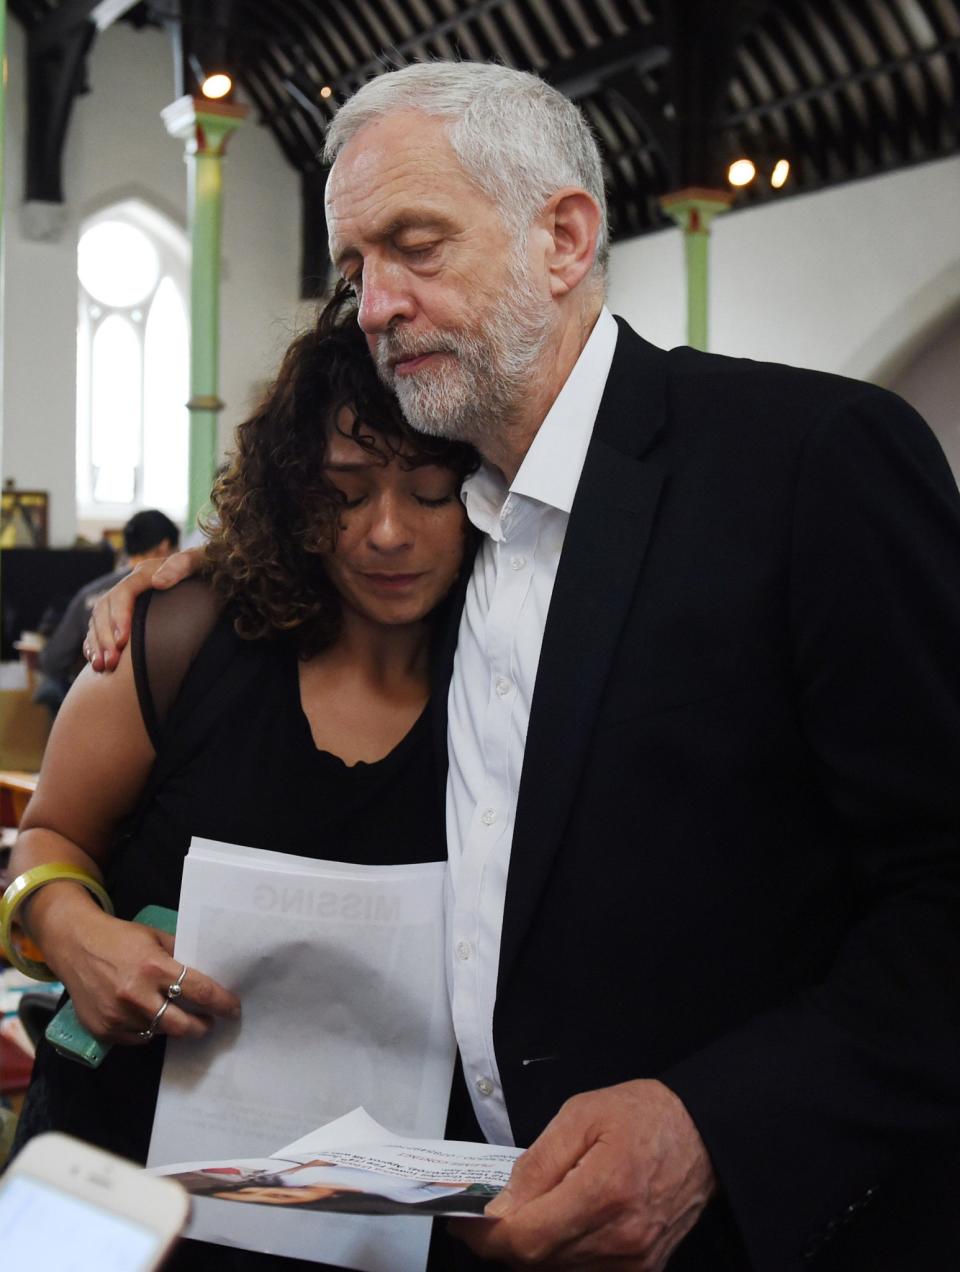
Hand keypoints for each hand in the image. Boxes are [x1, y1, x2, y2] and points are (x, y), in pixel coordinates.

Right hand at [42, 898, 239, 1044]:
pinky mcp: (103, 1030)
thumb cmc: (119, 938)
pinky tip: (148, 1016)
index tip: (233, 1009)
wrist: (74, 945)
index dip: (221, 1003)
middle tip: (209, 1022)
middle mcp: (136, 995)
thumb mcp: (155, 937)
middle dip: (202, 1026)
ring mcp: (118, 1016)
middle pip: (183, 1025)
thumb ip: (180, 956)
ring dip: (173, 1026)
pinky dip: (148, 1030)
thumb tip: (208, 974)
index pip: (199, 992)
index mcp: (153, 967)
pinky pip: (137, 1039)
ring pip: (160, 1033)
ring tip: (177, 1015)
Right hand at [85, 548, 205, 671]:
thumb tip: (159, 581)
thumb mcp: (200, 562)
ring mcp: (124, 601)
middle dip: (105, 636)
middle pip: (105, 608)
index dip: (120, 616)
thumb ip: (183, 565)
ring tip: (102, 667)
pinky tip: (97, 663)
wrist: (210, 575)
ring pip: (98, 621)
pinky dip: (95, 646)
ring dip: (98, 645)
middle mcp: (131, 585)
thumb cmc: (208, 568)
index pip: (124, 592)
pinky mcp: (123, 615)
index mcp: (146, 572)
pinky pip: (99, 630)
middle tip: (111, 662)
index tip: (123, 640)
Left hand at [453, 1080, 714, 1269]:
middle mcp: (622, 1238)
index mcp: (605, 1192)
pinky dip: (560, 1255)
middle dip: (504, 1242)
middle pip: (537, 1262)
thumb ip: (537, 1164)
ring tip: (524, 1214)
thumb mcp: (581, 1115)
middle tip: (487, 1216)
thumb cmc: (643, 1115)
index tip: (465, 1224)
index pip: (527, 1239)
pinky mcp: (642, 1270)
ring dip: (531, 1249)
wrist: (701, 1134)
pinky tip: (556, 1226)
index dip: (487, 1237)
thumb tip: (500, 1207)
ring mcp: (634, 1261)